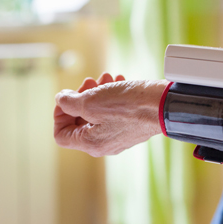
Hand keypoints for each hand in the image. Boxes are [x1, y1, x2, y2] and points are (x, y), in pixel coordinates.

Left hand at [54, 72, 168, 156]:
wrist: (163, 104)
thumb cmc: (129, 105)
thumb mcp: (90, 100)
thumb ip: (69, 102)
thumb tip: (62, 100)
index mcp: (90, 144)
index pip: (61, 135)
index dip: (59, 114)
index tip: (68, 97)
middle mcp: (104, 145)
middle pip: (79, 122)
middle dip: (80, 98)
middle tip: (89, 82)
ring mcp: (118, 137)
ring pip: (97, 114)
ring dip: (97, 93)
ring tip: (106, 78)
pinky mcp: (130, 128)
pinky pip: (113, 114)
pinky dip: (111, 97)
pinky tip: (118, 82)